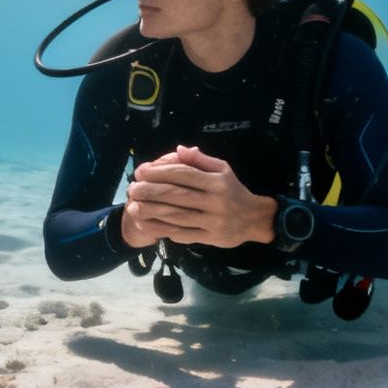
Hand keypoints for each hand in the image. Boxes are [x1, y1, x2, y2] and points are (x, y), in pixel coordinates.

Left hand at [122, 145, 273, 248]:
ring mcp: (212, 221)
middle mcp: (215, 201)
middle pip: (177, 195)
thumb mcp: (223, 170)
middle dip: (151, 191)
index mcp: (217, 182)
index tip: (141, 171)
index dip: (160, 172)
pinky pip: (183, 234)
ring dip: (152, 212)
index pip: (184, 174)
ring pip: (177, 216)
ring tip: (133, 207)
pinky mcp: (209, 238)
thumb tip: (179, 149)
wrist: (254, 219)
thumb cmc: (233, 191)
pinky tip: (148, 225)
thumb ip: (201, 160)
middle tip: (133, 188)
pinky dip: (163, 230)